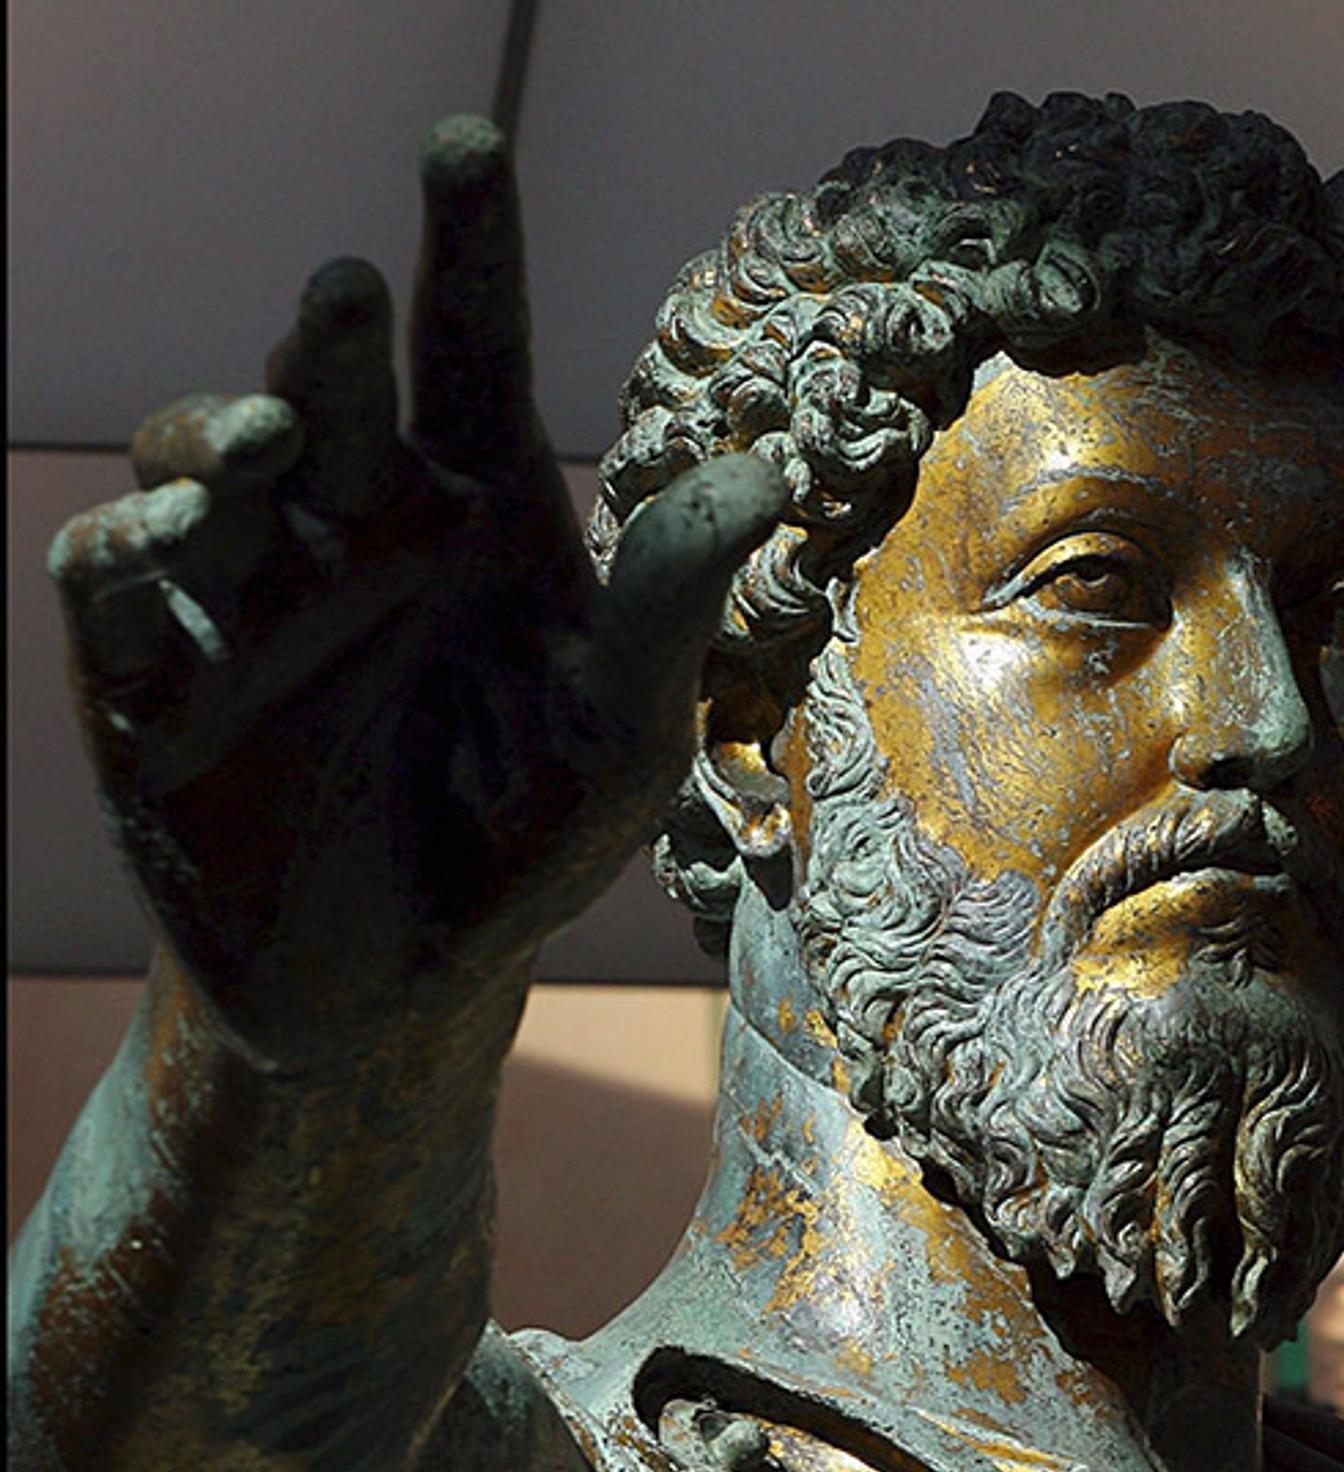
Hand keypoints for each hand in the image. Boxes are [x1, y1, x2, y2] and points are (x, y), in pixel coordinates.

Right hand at [47, 116, 784, 1067]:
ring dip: (218, 432)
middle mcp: (351, 517)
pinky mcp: (148, 676)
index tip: (465, 137)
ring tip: (270, 438)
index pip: (468, 342)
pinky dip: (123, 548)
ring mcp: (242, 587)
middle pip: (328, 383)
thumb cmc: (529, 835)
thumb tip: (759, 471)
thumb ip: (667, 604)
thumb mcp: (622, 731)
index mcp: (474, 503)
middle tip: (347, 297)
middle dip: (324, 335)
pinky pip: (110, 583)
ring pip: (202, 457)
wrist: (406, 985)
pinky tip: (161, 537)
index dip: (465, 238)